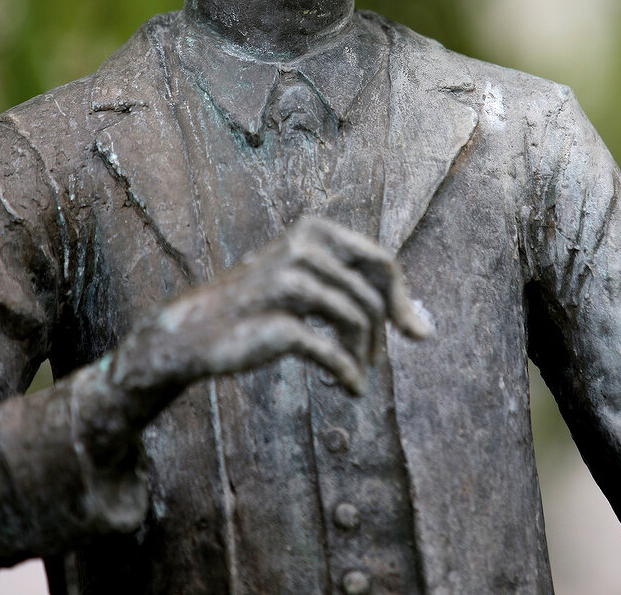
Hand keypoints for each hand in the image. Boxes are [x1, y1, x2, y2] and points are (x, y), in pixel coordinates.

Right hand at [102, 216, 430, 435]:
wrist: (194, 332)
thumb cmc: (259, 307)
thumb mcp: (308, 282)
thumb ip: (359, 290)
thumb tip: (426, 328)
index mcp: (312, 230)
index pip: (381, 263)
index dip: (401, 300)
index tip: (413, 332)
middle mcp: (302, 247)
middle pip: (371, 297)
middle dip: (381, 335)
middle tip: (373, 362)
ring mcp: (287, 284)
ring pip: (357, 322)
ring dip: (364, 357)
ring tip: (355, 376)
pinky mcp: (278, 323)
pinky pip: (332, 352)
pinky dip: (348, 375)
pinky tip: (348, 389)